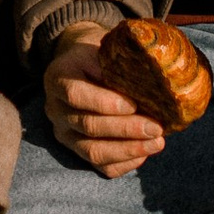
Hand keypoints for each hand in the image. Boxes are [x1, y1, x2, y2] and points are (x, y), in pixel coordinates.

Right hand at [43, 29, 166, 176]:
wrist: (81, 66)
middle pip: (88, 126)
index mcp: (58, 77)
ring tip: (157, 143)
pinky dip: (125, 163)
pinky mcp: (76, 151)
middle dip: (125, 129)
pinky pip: (100, 166)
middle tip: (156, 128)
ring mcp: (64, 133)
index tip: (133, 104)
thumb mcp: (102, 48)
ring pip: (93, 152)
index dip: (104, 102)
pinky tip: (145, 152)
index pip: (75, 94)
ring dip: (128, 150)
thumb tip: (150, 77)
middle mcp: (55, 109)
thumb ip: (117, 61)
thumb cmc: (98, 56)